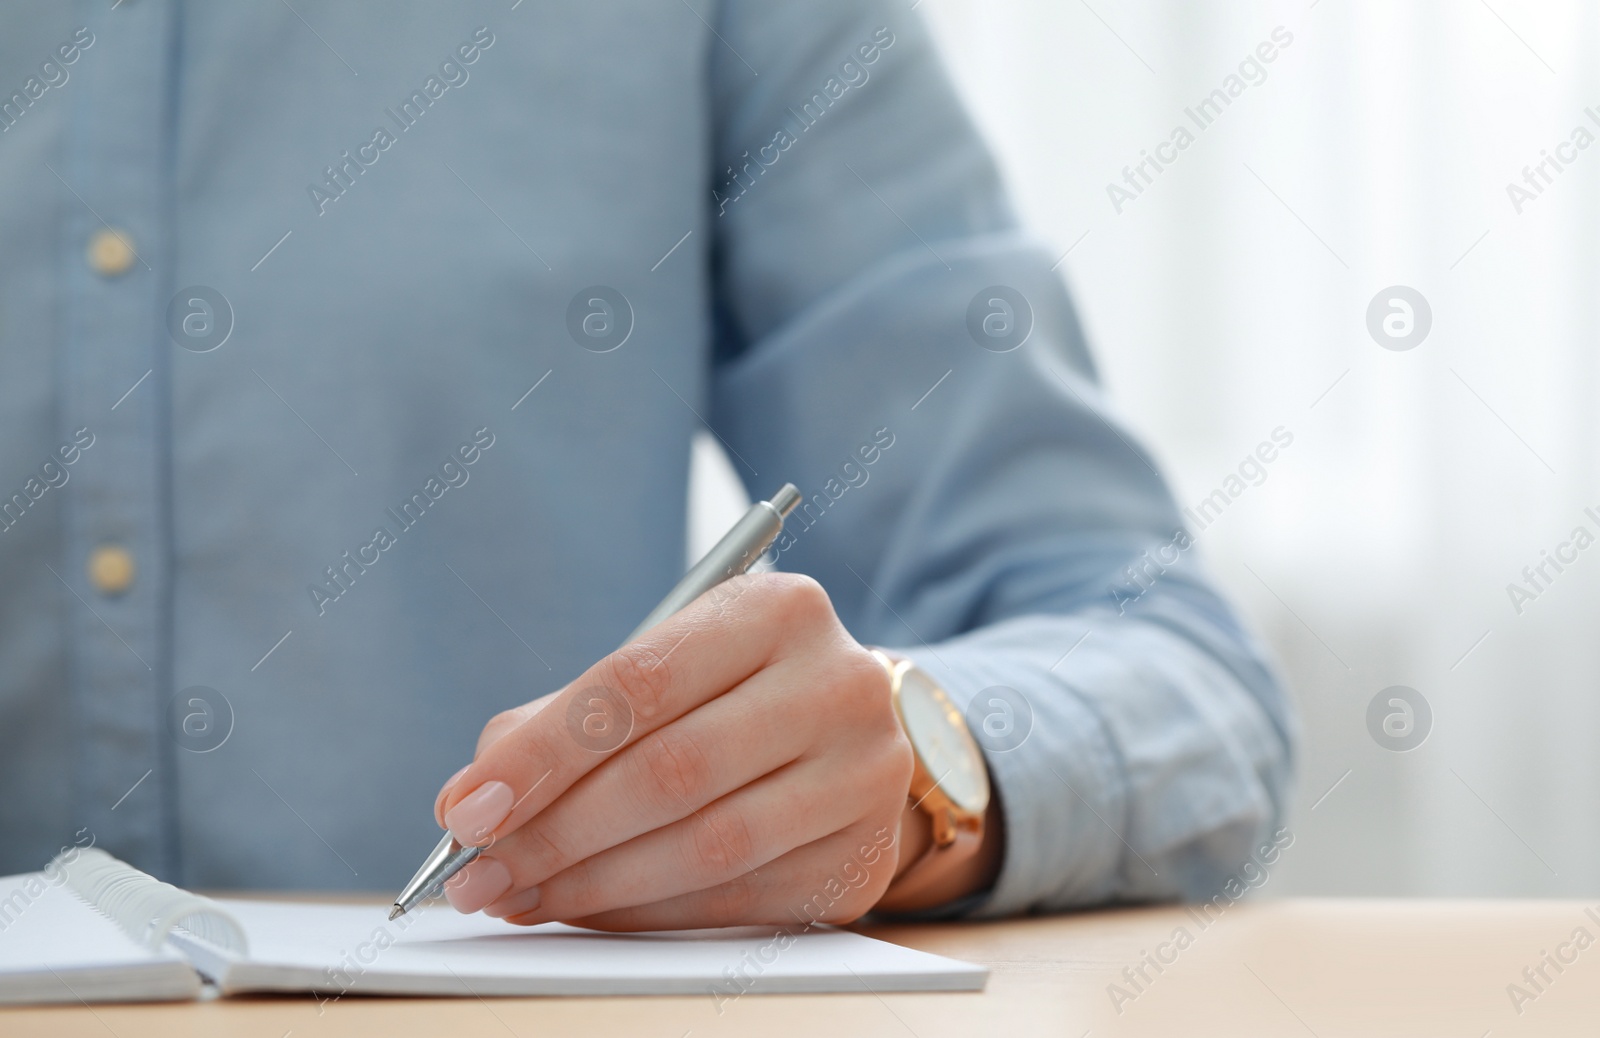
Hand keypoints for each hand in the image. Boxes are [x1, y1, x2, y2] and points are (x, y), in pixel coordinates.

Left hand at [431, 573, 917, 930]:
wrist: (852, 733)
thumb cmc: (732, 695)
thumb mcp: (663, 669)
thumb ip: (566, 719)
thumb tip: (473, 801)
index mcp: (778, 610)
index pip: (640, 684)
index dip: (543, 754)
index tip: (467, 808)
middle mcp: (839, 684)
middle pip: (673, 772)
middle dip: (556, 833)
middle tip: (480, 873)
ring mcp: (864, 776)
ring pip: (708, 846)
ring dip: (594, 884)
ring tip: (522, 895)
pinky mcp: (862, 858)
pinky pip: (737, 901)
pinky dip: (647, 913)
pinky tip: (591, 909)